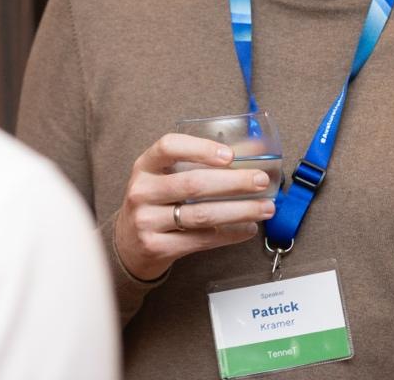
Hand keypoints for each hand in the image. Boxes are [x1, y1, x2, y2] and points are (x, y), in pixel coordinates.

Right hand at [114, 133, 276, 280]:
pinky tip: (247, 228)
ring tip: (265, 207)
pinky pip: (202, 239)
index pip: (169, 147)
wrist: (128, 244)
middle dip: (234, 182)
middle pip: (193, 184)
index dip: (201, 148)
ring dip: (240, 211)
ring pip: (202, 215)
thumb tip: (254, 150)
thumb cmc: (157, 202)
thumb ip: (203, 162)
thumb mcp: (168, 176)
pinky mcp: (157, 247)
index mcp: (145, 166)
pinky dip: (230, 233)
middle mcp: (142, 191)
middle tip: (261, 180)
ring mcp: (146, 221)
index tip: (230, 155)